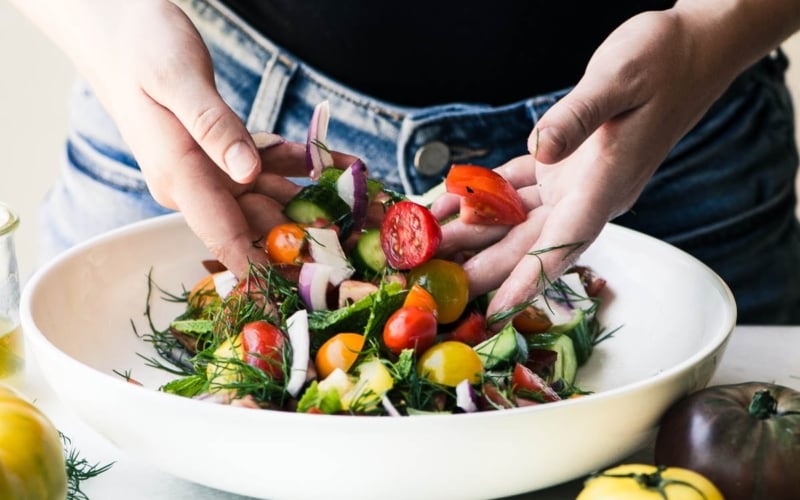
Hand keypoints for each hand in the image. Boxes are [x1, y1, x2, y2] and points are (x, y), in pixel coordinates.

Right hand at [38, 1, 354, 274]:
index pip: (225, 237)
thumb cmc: (140, 48)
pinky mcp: (230, 150)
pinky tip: (348, 166)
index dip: (260, 274)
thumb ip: (211, 127)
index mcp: (180, 177)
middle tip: (362, 255)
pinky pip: (278, 165)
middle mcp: (201, 183)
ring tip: (373, 214)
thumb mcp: (174, 80)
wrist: (122, 31)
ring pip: (278, 198)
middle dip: (312, 243)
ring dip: (324, 206)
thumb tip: (245, 171)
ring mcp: (217, 168)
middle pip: (263, 225)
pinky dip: (311, 166)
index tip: (294, 303)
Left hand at [433, 10, 736, 322]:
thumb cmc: (666, 60)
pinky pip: (517, 185)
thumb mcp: (620, 78)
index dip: (531, 279)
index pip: (567, 240)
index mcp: (608, 181)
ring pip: (517, 218)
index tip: (499, 309)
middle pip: (531, 240)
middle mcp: (591, 192)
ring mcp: (576, 180)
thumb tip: (541, 145)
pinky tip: (450, 199)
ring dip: (474, 232)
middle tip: (442, 286)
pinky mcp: (565, 163)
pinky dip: (483, 193)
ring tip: (429, 246)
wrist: (692, 50)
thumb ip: (579, 115)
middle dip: (485, 266)